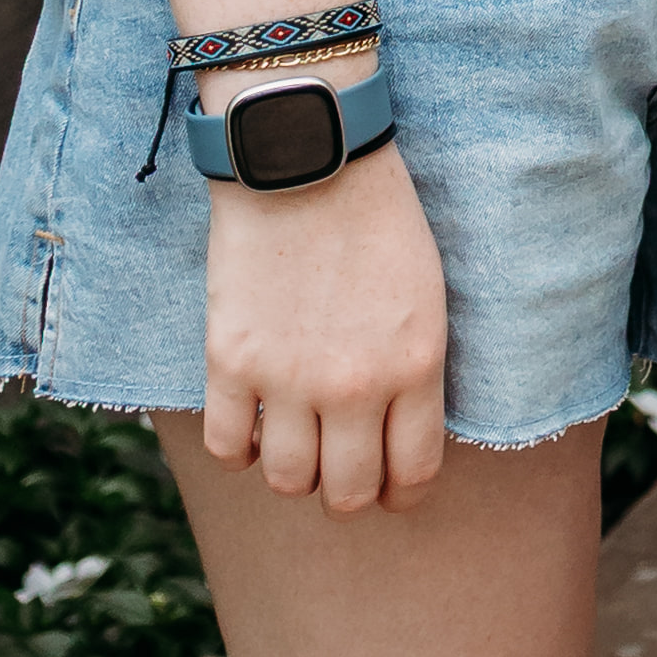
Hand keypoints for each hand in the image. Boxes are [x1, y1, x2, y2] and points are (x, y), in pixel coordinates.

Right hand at [200, 136, 451, 514]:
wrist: (306, 161)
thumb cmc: (377, 219)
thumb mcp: (429, 296)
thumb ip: (416, 369)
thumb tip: (400, 433)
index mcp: (416, 365)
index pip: (413, 473)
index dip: (403, 495)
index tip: (393, 491)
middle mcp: (355, 385)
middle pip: (348, 493)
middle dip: (348, 494)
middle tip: (341, 474)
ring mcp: (288, 378)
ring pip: (288, 481)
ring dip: (294, 474)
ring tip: (296, 446)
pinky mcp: (230, 362)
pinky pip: (228, 447)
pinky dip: (239, 451)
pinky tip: (251, 428)